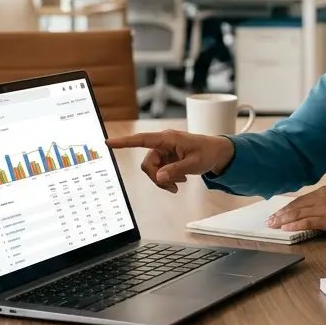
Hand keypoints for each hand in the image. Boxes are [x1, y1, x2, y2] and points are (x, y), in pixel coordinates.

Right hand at [105, 131, 234, 192]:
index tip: (108, 142)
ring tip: (179, 183)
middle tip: (173, 186)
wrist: (217, 153)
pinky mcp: (166, 159)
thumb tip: (159, 177)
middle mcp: (162, 144)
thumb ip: (176, 170)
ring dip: (163, 180)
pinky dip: (166, 180)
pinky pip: (158, 173)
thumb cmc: (207, 152)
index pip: (142, 139)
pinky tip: (179, 182)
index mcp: (168, 138)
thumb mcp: (194, 164)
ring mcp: (163, 152)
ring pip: (152, 170)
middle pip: (147, 164)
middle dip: (157, 177)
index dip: (124, 142)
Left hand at [266, 187, 325, 233]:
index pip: (299, 200)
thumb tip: (313, 213)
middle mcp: (320, 197)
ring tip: (272, 226)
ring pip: (297, 214)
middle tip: (268, 221)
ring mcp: (323, 208)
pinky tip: (285, 229)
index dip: (286, 208)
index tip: (276, 214)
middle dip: (280, 214)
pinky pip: (306, 222)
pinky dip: (294, 225)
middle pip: (295, 206)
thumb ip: (325, 204)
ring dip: (282, 220)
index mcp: (323, 192)